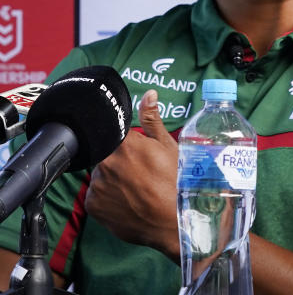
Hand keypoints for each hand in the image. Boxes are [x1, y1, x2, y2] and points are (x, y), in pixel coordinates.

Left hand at [84, 90, 180, 260]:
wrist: (173, 222)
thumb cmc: (176, 183)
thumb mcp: (169, 147)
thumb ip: (152, 120)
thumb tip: (149, 94)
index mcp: (124, 144)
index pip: (117, 134)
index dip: (129, 143)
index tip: (139, 152)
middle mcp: (106, 162)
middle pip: (108, 155)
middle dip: (121, 161)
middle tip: (142, 173)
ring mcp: (97, 185)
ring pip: (102, 175)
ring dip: (114, 178)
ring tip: (136, 189)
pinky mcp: (92, 205)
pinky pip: (97, 195)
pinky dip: (109, 197)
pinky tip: (128, 201)